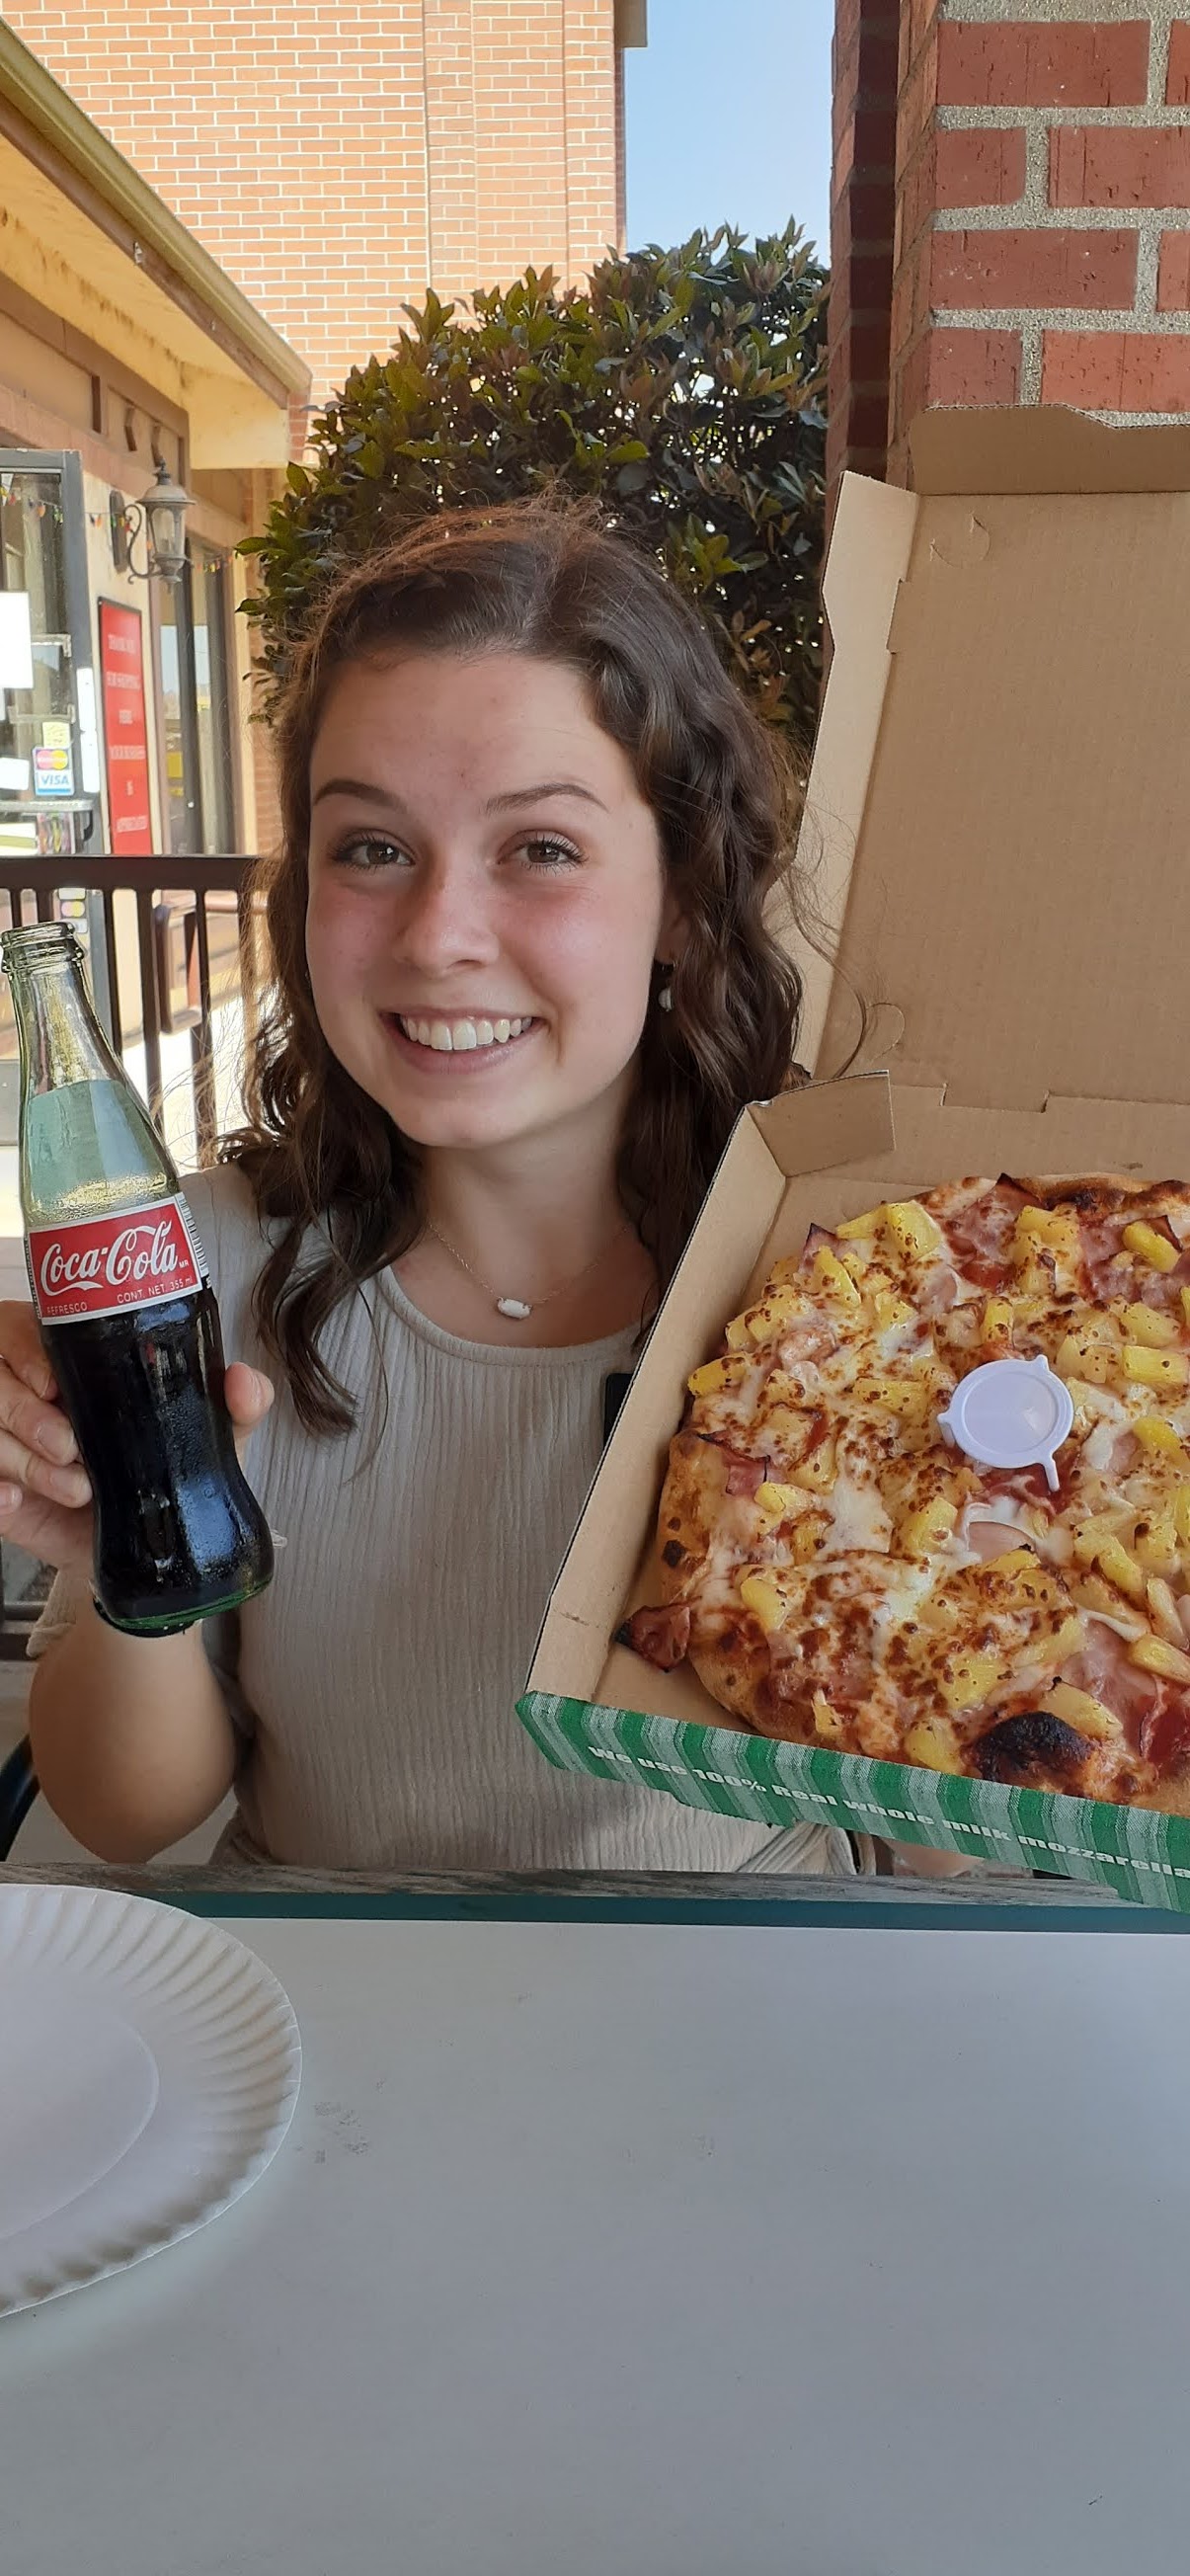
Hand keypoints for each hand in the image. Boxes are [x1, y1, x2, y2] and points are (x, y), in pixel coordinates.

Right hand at [0, 1301, 273, 1575]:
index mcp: (69, 1363)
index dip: (27, 1350)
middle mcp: (29, 1395)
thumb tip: (244, 1381)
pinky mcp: (1, 1492)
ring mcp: (8, 1441)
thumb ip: (234, 1405)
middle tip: (70, 1447)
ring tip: (76, 1488)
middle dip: (25, 1411)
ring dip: (23, 1458)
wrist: (150, 1548)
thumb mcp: (207, 1438)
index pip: (19, 1329)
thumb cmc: (171, 1473)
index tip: (54, 1382)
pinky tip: (15, 1501)